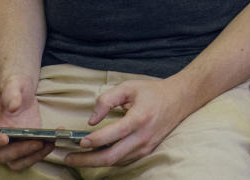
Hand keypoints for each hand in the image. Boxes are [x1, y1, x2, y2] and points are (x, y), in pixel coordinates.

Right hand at [0, 75, 52, 170]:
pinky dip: (43, 152)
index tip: (5, 139)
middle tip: (37, 142)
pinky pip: (31, 156)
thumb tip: (13, 107)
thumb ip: (11, 93)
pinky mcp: (26, 144)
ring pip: (16, 162)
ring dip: (33, 157)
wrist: (21, 91)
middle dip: (20, 152)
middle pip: (1, 155)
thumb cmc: (13, 86)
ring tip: (49, 144)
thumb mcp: (13, 83)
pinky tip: (55, 140)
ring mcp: (12, 144)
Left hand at [65, 78, 188, 167]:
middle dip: (87, 160)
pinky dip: (106, 160)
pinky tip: (95, 155)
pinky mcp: (145, 152)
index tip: (80, 140)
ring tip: (77, 157)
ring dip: (94, 162)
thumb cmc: (153, 92)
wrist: (180, 100)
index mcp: (139, 118)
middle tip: (69, 157)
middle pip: (111, 157)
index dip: (94, 140)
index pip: (113, 134)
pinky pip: (122, 161)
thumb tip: (92, 120)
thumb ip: (107, 99)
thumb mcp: (129, 87)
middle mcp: (142, 136)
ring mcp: (145, 147)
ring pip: (115, 162)